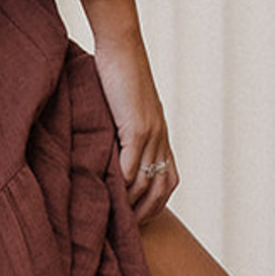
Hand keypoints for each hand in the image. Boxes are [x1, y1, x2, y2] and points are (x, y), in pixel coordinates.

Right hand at [104, 63, 177, 221]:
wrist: (121, 47)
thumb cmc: (117, 70)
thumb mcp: (122, 106)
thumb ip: (119, 127)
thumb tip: (105, 143)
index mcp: (160, 132)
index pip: (169, 177)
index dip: (157, 201)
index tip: (140, 217)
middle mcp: (160, 136)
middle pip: (164, 185)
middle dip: (148, 211)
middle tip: (130, 228)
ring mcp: (151, 132)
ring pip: (149, 179)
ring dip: (134, 202)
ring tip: (118, 217)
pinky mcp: (136, 126)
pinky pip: (133, 164)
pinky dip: (125, 183)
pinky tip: (113, 194)